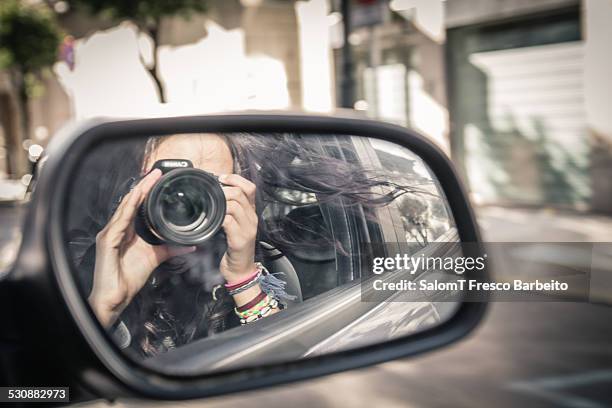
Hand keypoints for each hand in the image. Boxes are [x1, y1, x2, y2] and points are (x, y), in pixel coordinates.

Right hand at [89, 169, 194, 328]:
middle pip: (130, 203)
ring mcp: (110, 234)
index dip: (147, 191)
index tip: (159, 178)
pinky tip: (135, 200)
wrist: (115, 297)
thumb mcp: (155, 258)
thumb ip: (171, 249)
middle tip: (156, 172)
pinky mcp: (107, 242)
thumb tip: (190, 244)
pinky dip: (128, 209)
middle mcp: (116, 229)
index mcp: (126, 231)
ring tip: (148, 180)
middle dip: (143, 186)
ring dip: (137, 193)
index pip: (137, 206)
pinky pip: (119, 222)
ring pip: (124, 208)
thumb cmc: (128, 277)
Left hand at [218, 174, 257, 283]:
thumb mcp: (234, 224)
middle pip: (240, 193)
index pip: (249, 187)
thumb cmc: (233, 246)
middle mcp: (252, 218)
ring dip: (220, 203)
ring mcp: (247, 229)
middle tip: (211, 194)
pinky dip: (218, 218)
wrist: (240, 270)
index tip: (221, 178)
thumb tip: (214, 194)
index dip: (235, 179)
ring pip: (234, 205)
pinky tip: (212, 221)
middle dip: (223, 190)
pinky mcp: (240, 240)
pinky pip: (229, 222)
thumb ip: (228, 209)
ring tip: (211, 207)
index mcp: (250, 212)